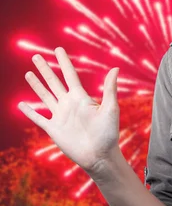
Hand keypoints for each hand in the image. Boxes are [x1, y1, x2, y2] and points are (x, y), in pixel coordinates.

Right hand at [18, 47, 120, 173]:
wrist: (99, 155)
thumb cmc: (108, 133)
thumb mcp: (110, 108)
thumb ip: (110, 88)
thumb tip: (115, 68)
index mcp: (81, 98)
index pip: (70, 75)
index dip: (64, 62)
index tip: (58, 49)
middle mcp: (69, 104)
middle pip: (54, 82)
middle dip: (45, 69)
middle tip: (36, 56)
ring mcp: (60, 116)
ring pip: (44, 96)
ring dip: (36, 85)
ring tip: (28, 73)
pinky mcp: (53, 129)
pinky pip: (38, 118)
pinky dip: (29, 112)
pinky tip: (21, 105)